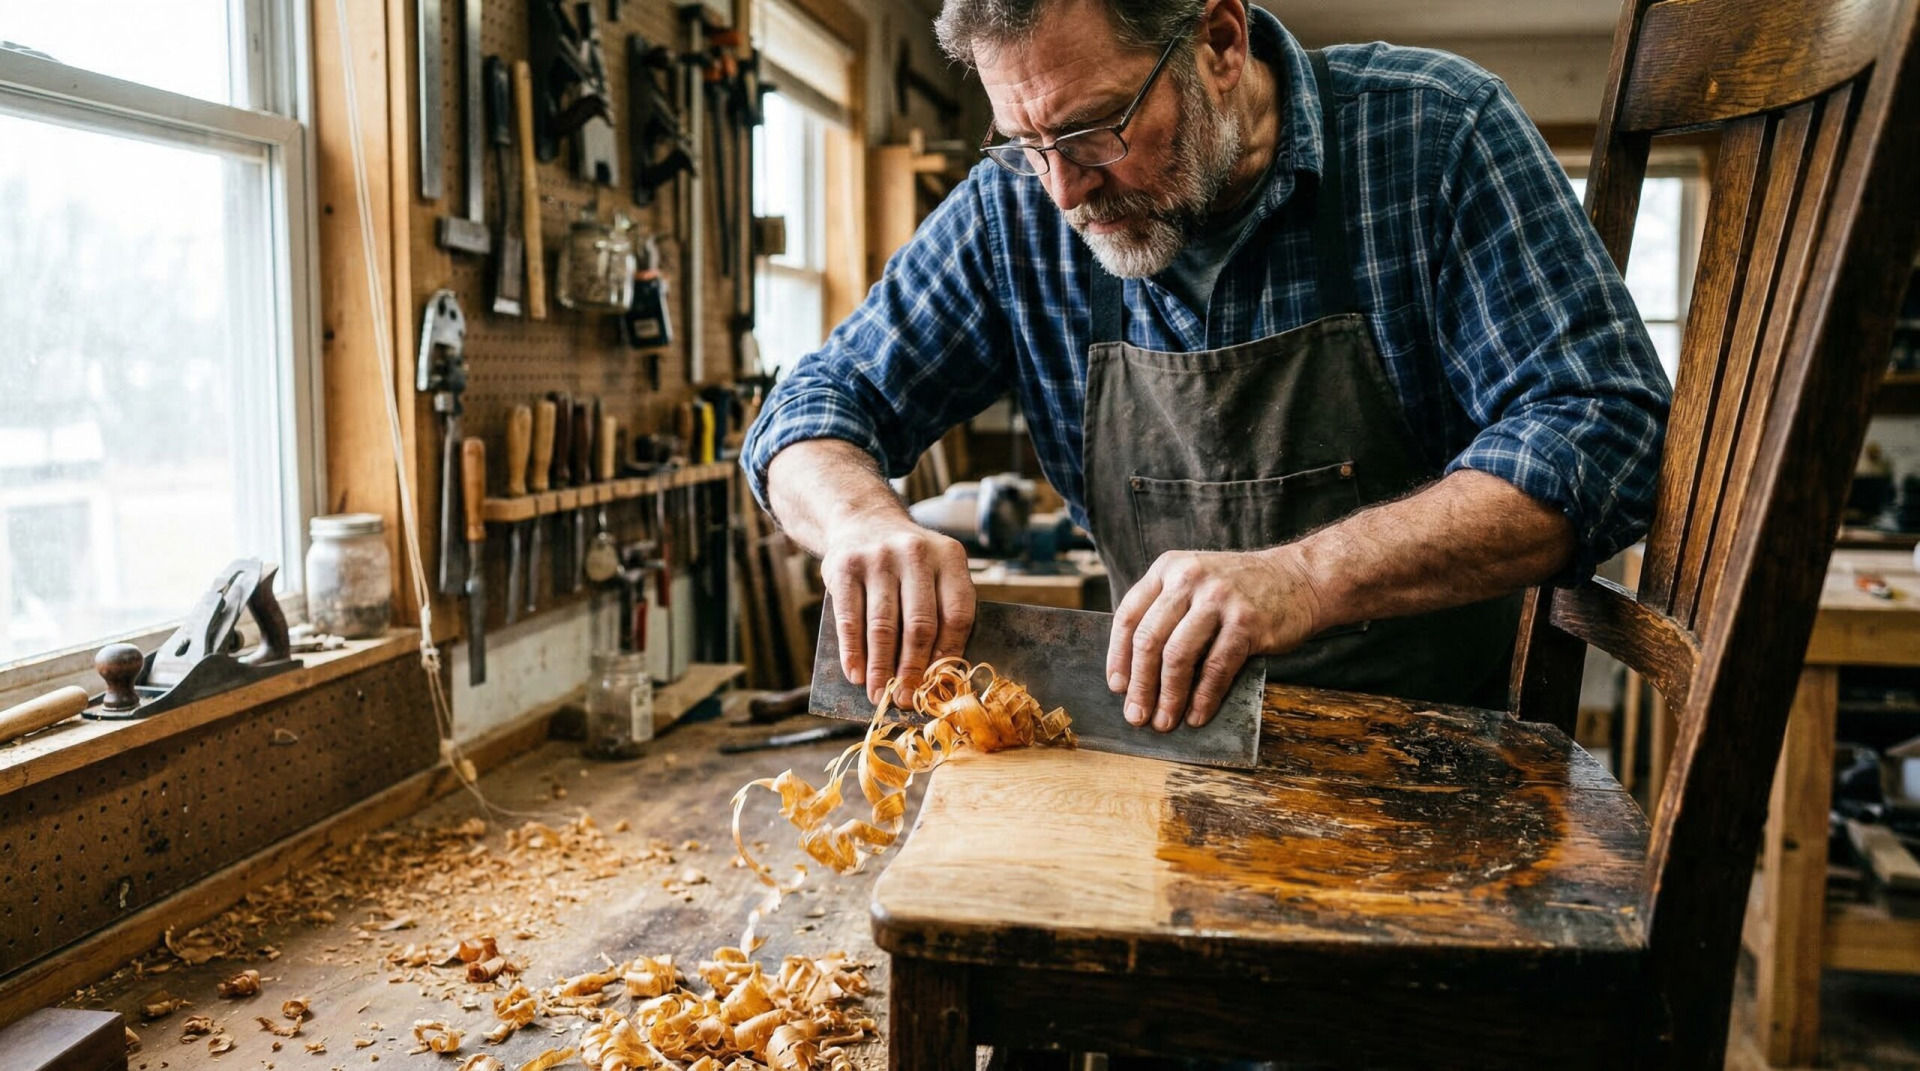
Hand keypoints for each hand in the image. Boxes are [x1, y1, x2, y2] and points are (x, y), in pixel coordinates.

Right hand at [821, 513, 975, 706]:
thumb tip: (939, 678)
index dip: (948, 655)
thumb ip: (941, 613)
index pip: (957, 614)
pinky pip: (849, 618)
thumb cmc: (907, 565)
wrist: (864, 520)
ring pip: (883, 626)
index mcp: (949, 557)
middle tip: (906, 699)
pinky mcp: (844, 567)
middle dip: (913, 670)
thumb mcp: (935, 572)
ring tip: (879, 694)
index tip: (938, 685)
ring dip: (880, 668)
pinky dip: (853, 652)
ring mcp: (877, 558)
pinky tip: (855, 674)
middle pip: (919, 624)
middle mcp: (915, 553)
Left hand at [1106, 547, 1320, 731]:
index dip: (1119, 656)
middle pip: (1149, 639)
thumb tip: (1136, 669)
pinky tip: (1196, 716)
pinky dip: (1203, 698)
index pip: (1129, 615)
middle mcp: (1189, 578)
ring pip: (1178, 657)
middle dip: (1140, 685)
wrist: (1302, 578)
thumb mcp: (1197, 582)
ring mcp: (1219, 599)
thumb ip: (1167, 611)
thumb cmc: (1242, 590)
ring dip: (1168, 697)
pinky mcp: (1246, 622)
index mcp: (1169, 568)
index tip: (1117, 686)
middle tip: (1136, 714)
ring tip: (1164, 721)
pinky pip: (1215, 669)